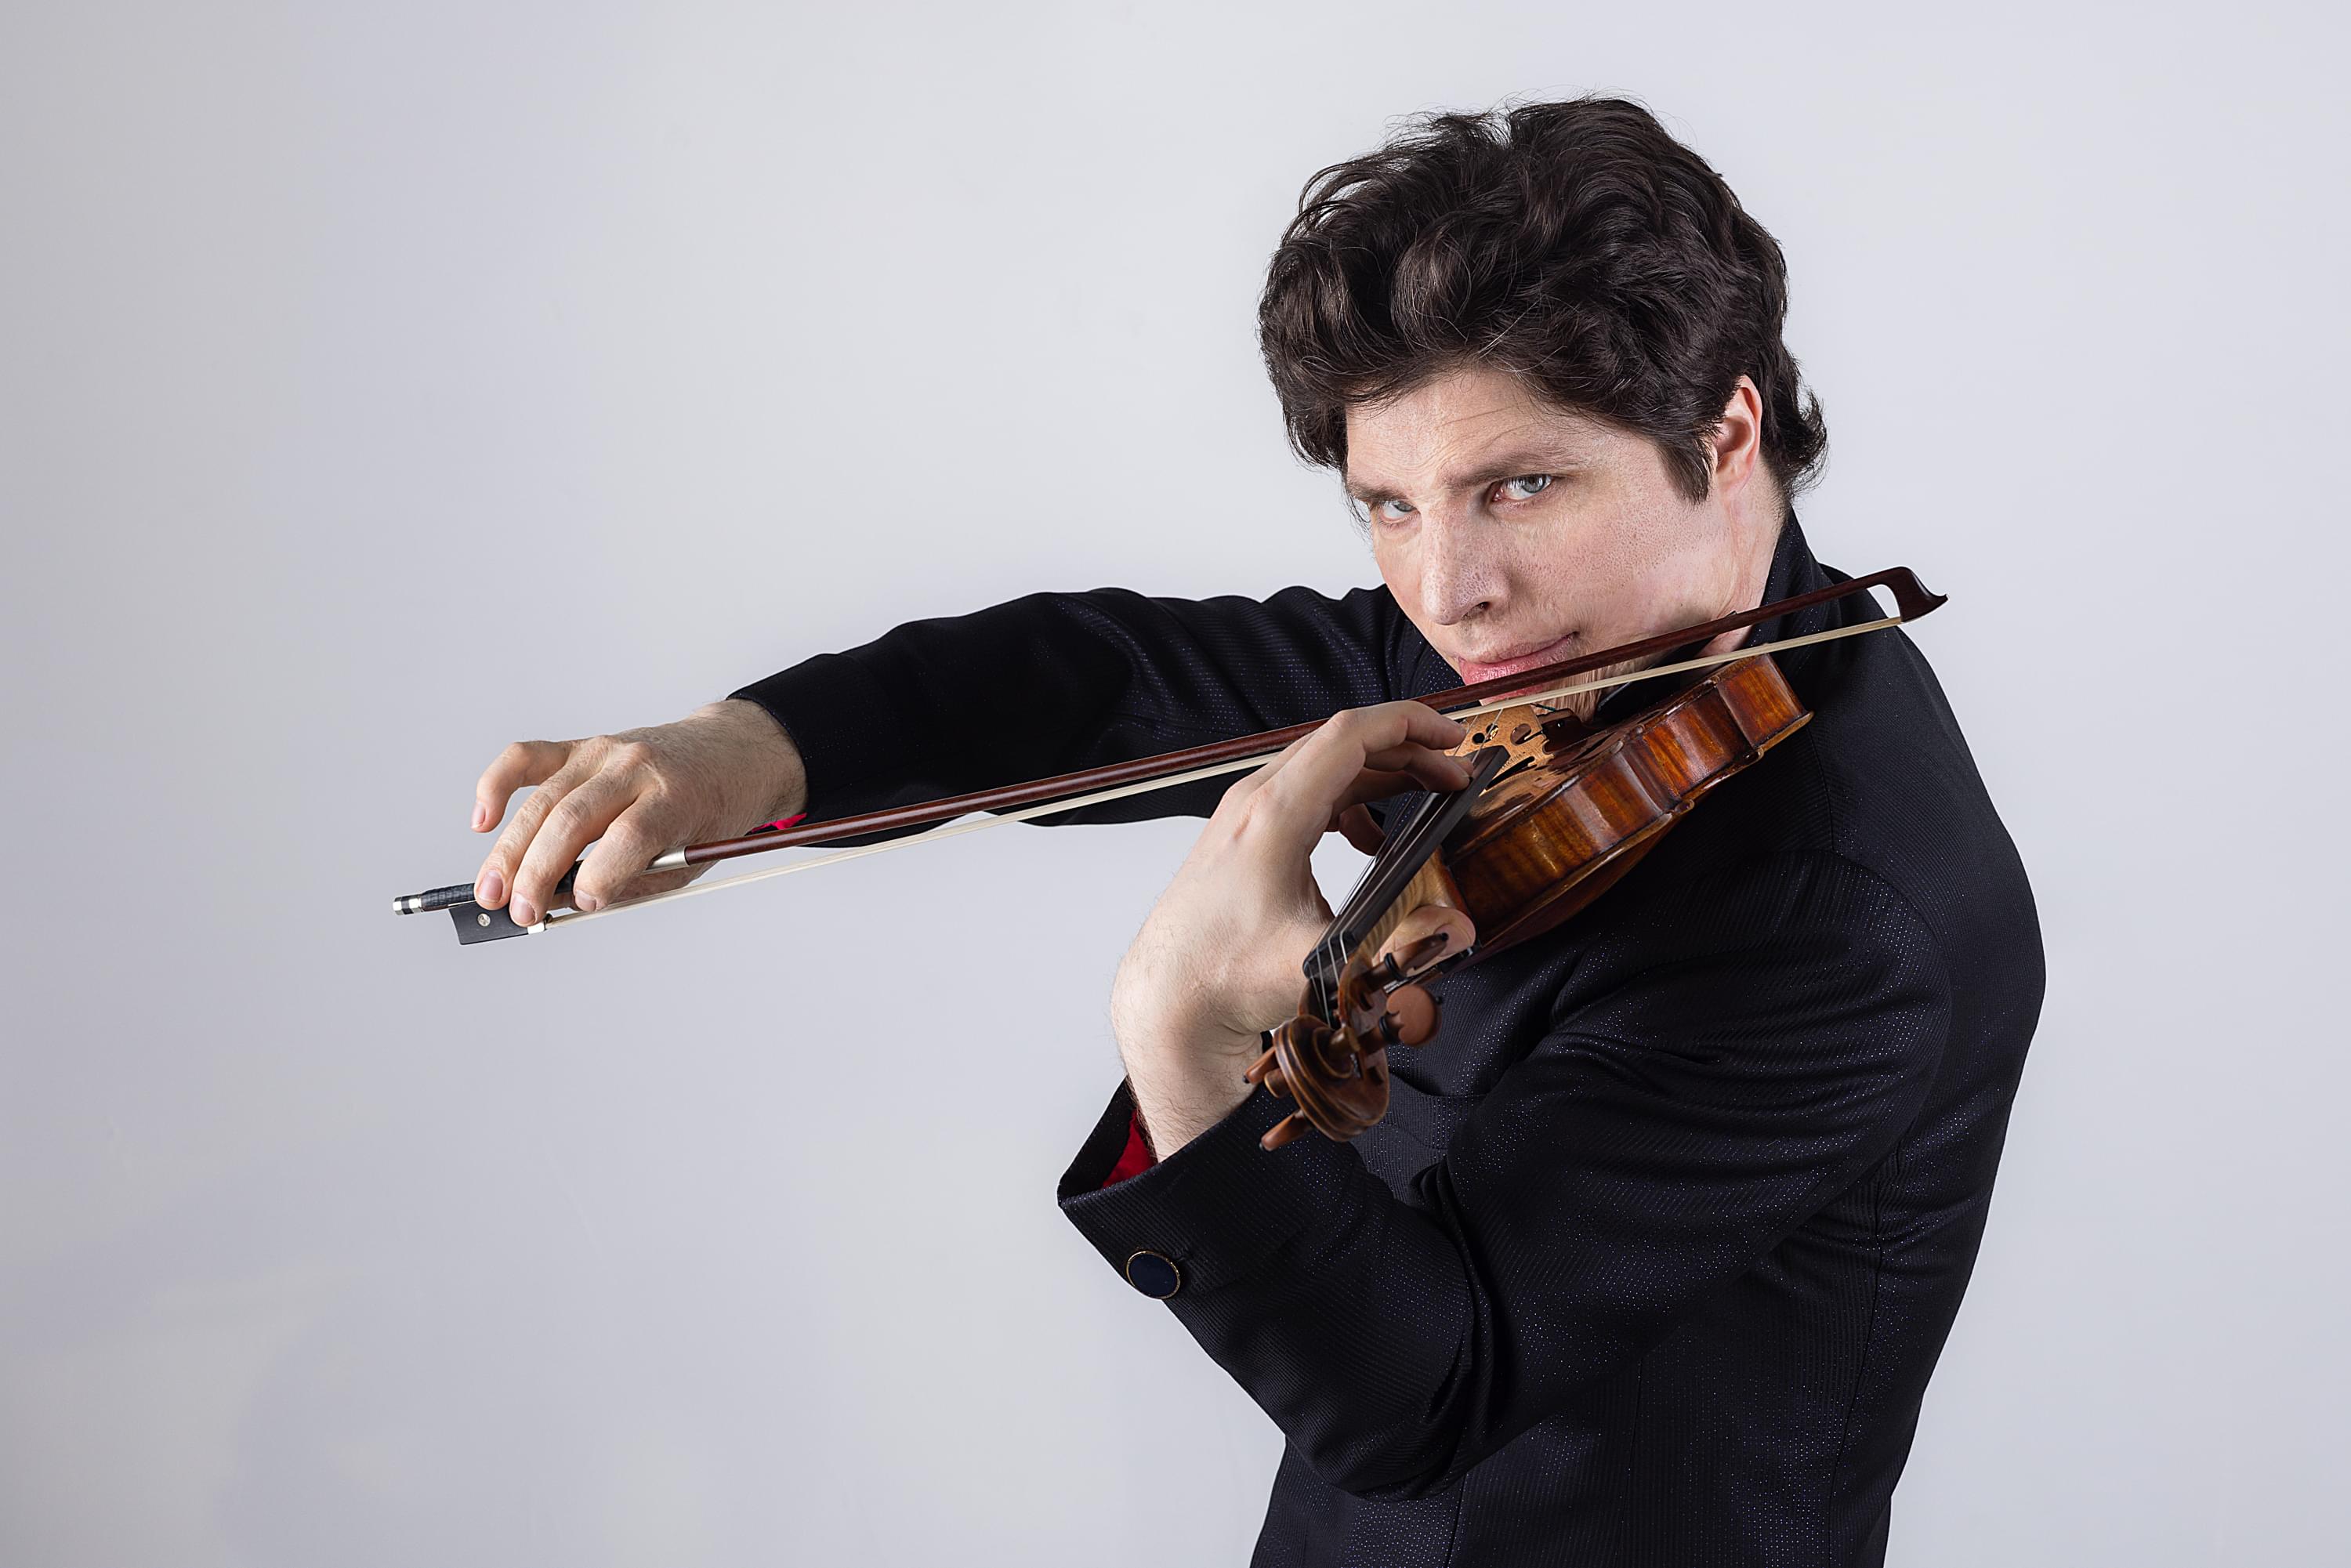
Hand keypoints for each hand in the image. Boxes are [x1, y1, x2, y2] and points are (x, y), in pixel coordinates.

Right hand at [471, 699, 806, 922]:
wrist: (728, 754)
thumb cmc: (710, 813)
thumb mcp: (692, 858)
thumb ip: (631, 881)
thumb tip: (564, 902)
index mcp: (676, 797)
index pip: (629, 835)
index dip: (601, 873)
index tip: (583, 904)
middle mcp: (636, 767)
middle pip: (574, 819)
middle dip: (539, 871)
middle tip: (519, 912)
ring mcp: (604, 752)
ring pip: (544, 799)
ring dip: (511, 849)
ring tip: (492, 892)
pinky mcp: (580, 746)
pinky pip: (528, 758)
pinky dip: (498, 785)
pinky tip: (482, 821)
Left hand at [1109, 701, 1473, 1156]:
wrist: (1168, 998)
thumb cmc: (1222, 975)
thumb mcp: (1318, 962)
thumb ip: (1394, 946)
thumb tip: (1456, 929)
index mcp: (1274, 813)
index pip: (1350, 735)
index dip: (1409, 725)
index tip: (1452, 737)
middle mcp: (1256, 802)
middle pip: (1342, 744)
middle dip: (1407, 751)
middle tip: (1455, 774)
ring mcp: (1246, 816)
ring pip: (1325, 768)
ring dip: (1381, 775)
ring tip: (1427, 797)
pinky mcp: (1245, 836)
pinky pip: (1308, 796)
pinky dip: (1351, 803)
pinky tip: (1371, 839)